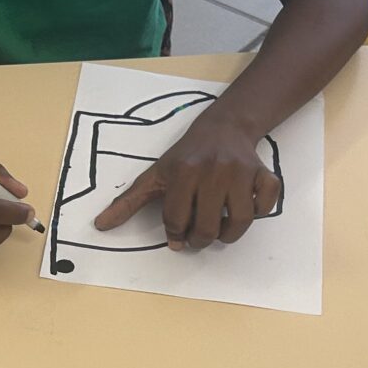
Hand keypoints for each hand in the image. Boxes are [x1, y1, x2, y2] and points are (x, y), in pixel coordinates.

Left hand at [93, 107, 281, 251]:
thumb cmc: (186, 156)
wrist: (223, 127)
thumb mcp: (155, 175)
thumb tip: (100, 226)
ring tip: (219, 229)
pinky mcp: (263, 173)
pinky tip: (245, 207)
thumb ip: (128, 203)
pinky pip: (267, 203)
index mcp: (184, 171)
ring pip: (241, 221)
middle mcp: (213, 170)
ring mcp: (241, 172)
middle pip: (208, 227)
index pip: (177, 220)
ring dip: (229, 234)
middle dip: (200, 240)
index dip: (175, 234)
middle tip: (197, 237)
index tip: (177, 236)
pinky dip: (260, 211)